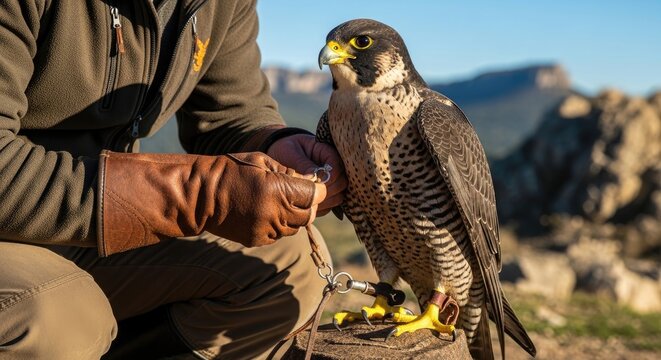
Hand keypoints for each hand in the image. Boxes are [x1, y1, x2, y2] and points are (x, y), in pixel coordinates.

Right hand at [211, 152, 326, 245]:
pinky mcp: (257, 239)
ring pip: (294, 227)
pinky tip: (265, 213)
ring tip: (278, 203)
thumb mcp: (262, 161)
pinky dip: (278, 226)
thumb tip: (307, 180)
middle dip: (307, 205)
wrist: (201, 195)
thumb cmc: (232, 170)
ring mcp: (266, 229)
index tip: (313, 186)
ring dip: (293, 216)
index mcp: (278, 189)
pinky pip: (278, 235)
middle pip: (308, 215)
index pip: (315, 195)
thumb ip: (288, 172)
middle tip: (299, 196)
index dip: (317, 190)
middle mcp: (275, 212)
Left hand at [267, 134, 346, 215]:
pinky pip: (331, 206)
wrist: (278, 158)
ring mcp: (332, 182)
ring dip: (326, 201)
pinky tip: (308, 206)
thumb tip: (314, 177)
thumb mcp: (289, 152)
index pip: (337, 167)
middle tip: (311, 193)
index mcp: (326, 152)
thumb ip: (302, 163)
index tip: (314, 182)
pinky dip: (322, 208)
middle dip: (328, 190)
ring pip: (339, 196)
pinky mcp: (327, 195)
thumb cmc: (283, 151)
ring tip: (308, 200)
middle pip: (342, 183)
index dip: (329, 177)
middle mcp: (333, 168)